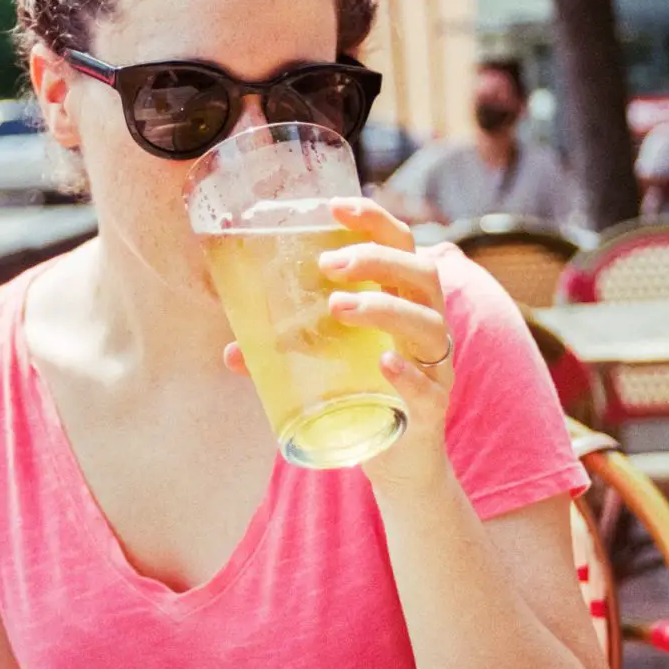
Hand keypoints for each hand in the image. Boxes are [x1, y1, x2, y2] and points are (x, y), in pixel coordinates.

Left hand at [221, 195, 454, 490]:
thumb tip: (232, 349)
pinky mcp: (434, 408)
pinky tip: (384, 362)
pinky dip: (408, 372)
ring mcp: (436, 366)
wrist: (401, 462)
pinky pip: (430, 385)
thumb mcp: (329, 364)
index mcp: (404, 301)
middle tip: (328, 266)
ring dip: (384, 308)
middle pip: (422, 274)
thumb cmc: (365, 395)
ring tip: (339, 307)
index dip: (374, 220)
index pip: (400, 245)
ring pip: (428, 324)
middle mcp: (428, 325)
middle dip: (377, 260)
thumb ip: (286, 353)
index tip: (335, 207)